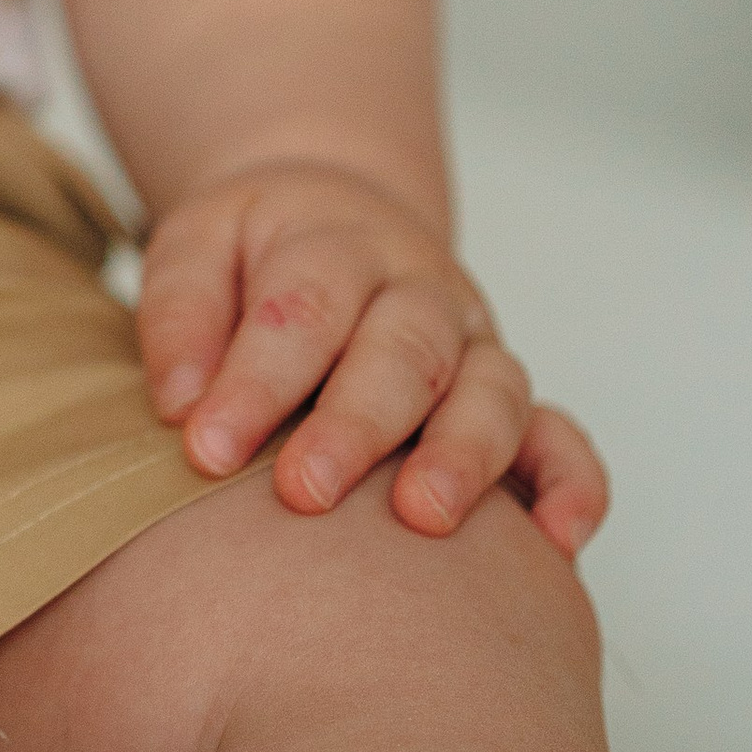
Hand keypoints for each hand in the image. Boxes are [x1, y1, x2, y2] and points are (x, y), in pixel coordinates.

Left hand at [138, 159, 608, 557]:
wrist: (333, 211)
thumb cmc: (254, 249)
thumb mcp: (198, 244)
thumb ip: (184, 312)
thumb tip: (179, 400)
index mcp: (336, 245)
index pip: (301, 310)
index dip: (255, 382)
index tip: (205, 448)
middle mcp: (418, 291)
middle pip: (402, 352)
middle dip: (356, 425)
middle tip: (304, 491)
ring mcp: (471, 344)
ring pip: (489, 390)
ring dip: (463, 454)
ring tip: (422, 518)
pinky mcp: (506, 396)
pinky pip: (559, 436)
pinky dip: (572, 483)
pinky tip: (555, 540)